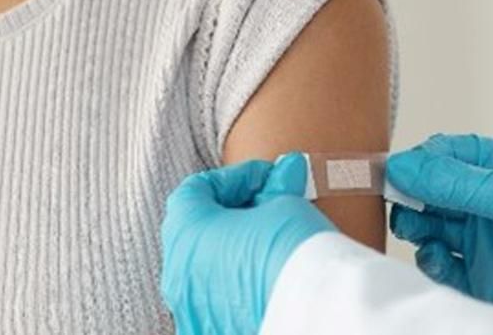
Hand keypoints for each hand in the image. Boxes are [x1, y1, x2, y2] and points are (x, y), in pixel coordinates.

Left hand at [160, 153, 336, 334]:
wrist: (315, 315)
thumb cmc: (294, 254)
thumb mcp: (286, 206)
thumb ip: (275, 190)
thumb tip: (285, 174)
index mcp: (185, 233)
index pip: (195, 189)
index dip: (234, 177)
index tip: (267, 178)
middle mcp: (177, 274)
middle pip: (196, 230)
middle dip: (233, 213)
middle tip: (271, 206)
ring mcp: (190, 309)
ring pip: (203, 269)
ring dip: (232, 250)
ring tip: (273, 244)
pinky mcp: (209, 330)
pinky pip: (215, 300)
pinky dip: (234, 285)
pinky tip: (267, 279)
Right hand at [385, 134, 492, 334]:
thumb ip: (455, 181)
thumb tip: (400, 165)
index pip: (447, 154)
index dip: (419, 161)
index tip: (393, 170)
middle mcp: (490, 202)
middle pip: (432, 192)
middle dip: (410, 195)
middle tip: (396, 201)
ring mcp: (485, 240)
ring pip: (431, 228)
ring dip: (416, 227)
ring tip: (417, 230)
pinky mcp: (483, 278)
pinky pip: (442, 267)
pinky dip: (429, 261)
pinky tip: (433, 257)